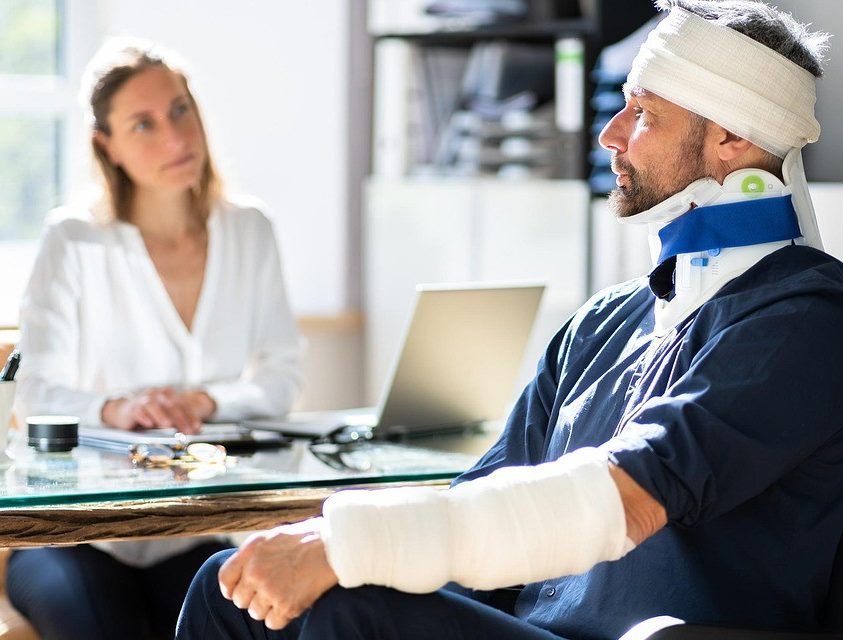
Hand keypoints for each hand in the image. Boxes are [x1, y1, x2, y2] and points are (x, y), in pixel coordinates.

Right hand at [101, 387, 213, 433]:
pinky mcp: (132, 408)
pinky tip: (149, 424)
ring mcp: (144, 400)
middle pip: (171, 405)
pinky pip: (138, 411)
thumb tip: (194, 431)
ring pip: (154, 405)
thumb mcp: (165, 416)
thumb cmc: (149, 414)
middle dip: (180, 419)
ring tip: (168, 425)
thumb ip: (178, 420)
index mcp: (169, 394)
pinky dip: (144, 416)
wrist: (124, 412)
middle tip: (187, 430)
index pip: (183, 405)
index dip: (191, 417)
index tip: (197, 428)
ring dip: (162, 415)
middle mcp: (158, 394)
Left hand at [219, 518, 337, 629]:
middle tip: (271, 590)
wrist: (336, 546)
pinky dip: (281, 616)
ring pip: (256, 613)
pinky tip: (292, 602)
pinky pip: (272, 622)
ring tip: (285, 593)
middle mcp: (256, 571)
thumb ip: (255, 554)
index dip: (231, 588)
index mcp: (251, 550)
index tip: (240, 591)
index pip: (225, 579)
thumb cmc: (308, 538)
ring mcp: (271, 589)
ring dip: (268, 607)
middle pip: (240, 600)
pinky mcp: (287, 605)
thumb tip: (242, 573)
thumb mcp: (274, 537)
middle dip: (254, 598)